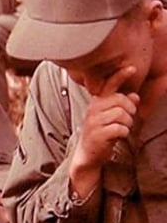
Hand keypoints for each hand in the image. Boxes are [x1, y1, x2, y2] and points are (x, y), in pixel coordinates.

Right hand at [70, 66, 138, 187]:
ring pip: (123, 115)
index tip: (132, 68)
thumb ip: (122, 105)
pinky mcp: (98, 134)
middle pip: (122, 101)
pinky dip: (124, 133)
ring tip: (121, 129)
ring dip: (127, 124)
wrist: (88, 154)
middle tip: (126, 120)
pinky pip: (121, 128)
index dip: (121, 75)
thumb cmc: (100, 133)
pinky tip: (118, 136)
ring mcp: (94, 122)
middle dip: (130, 111)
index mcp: (96, 102)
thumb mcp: (110, 116)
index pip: (109, 85)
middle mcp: (93, 109)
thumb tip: (135, 95)